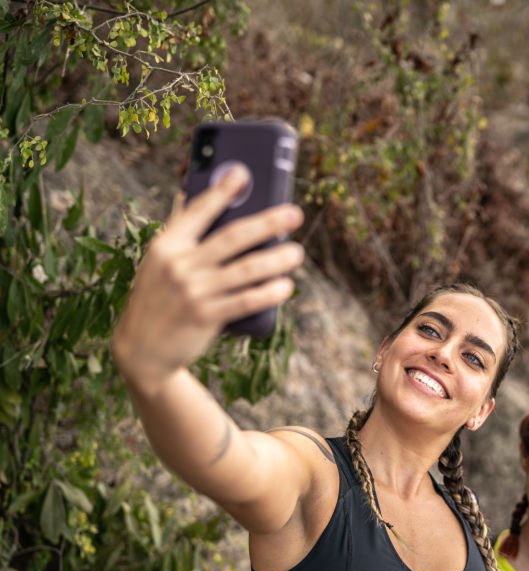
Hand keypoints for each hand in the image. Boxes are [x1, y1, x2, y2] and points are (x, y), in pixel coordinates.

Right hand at [112, 166, 304, 392]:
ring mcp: (192, 291)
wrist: (142, 349)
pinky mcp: (204, 317)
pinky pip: (245, 301)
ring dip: (276, 259)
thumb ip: (178, 231)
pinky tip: (285, 287)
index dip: (222, 190)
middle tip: (295, 214)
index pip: (199, 210)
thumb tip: (187, 193)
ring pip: (245, 270)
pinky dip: (268, 293)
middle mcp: (179, 264)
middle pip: (233, 237)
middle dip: (268, 222)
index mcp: (167, 245)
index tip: (243, 173)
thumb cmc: (158, 298)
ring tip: (296, 253)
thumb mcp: (158, 263)